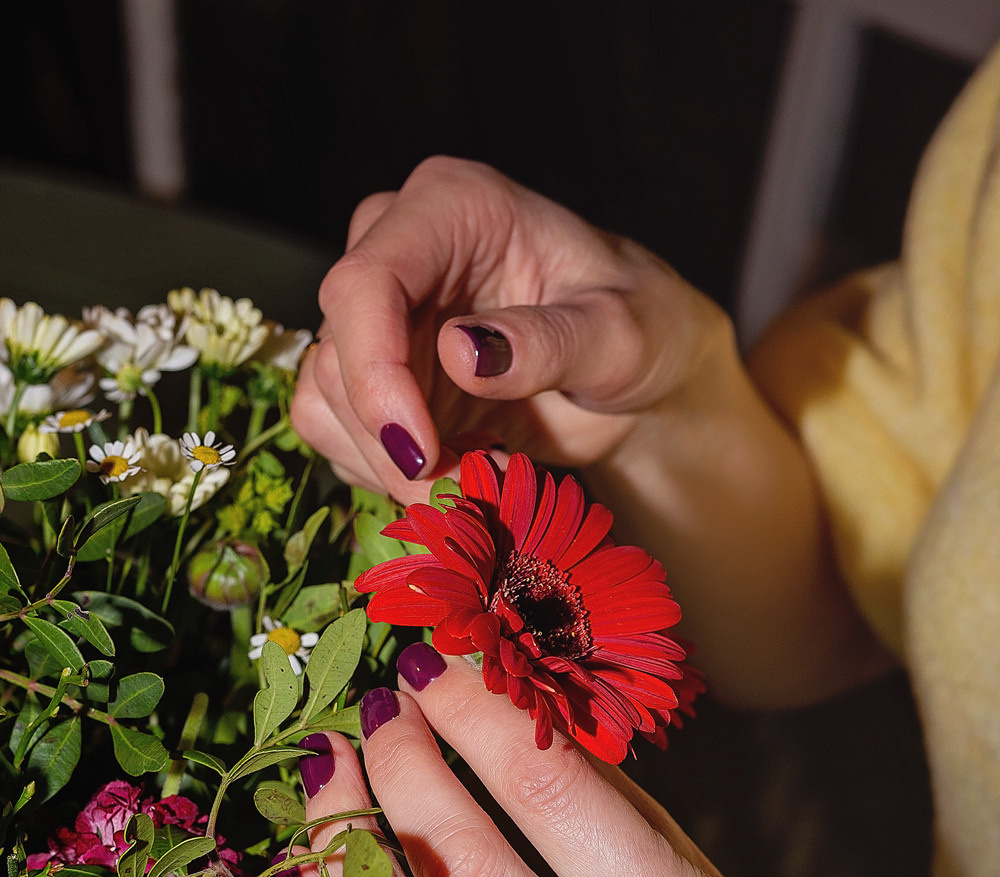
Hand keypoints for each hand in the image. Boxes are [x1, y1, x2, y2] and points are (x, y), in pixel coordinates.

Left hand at [286, 649, 836, 876]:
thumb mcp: (691, 872)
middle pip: (457, 861)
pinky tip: (316, 872)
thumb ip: (593, 797)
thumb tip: (483, 702)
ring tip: (330, 775)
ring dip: (342, 842)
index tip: (430, 666)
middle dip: (399, 762)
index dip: (471, 710)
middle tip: (379, 712)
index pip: (543, 789)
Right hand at [290, 155, 723, 501]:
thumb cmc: (640, 333)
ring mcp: (380, 315)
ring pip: (325, 398)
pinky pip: (337, 431)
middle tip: (468, 490)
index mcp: (452, 207)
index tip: (422, 452)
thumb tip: (460, 352)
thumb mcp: (618, 337)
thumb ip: (548, 343)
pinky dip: (387, 472)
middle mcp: (399, 249)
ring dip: (390, 465)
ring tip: (479, 482)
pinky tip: (458, 475)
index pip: (366, 283)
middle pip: (335, 350)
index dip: (375, 374)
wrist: (637, 380)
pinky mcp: (375, 374)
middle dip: (391, 440)